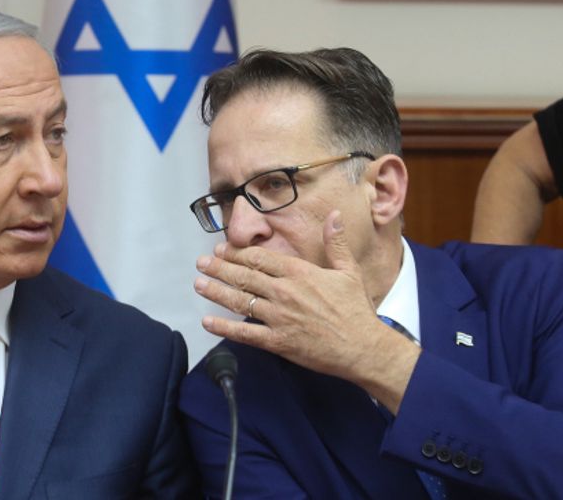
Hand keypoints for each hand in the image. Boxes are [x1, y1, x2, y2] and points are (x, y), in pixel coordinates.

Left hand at [194, 211, 385, 381]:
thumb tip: (334, 215)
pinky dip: (224, 328)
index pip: (260, 258)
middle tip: (201, 262)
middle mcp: (285, 293)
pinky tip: (208, 322)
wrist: (363, 347)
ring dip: (217, 292)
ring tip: (199, 284)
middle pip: (244, 276)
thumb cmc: (356, 310)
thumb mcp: (348, 270)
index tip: (221, 249)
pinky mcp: (279, 342)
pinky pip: (245, 333)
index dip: (237, 253)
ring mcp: (280, 318)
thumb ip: (336, 242)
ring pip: (240, 301)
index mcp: (300, 273)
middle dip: (220, 268)